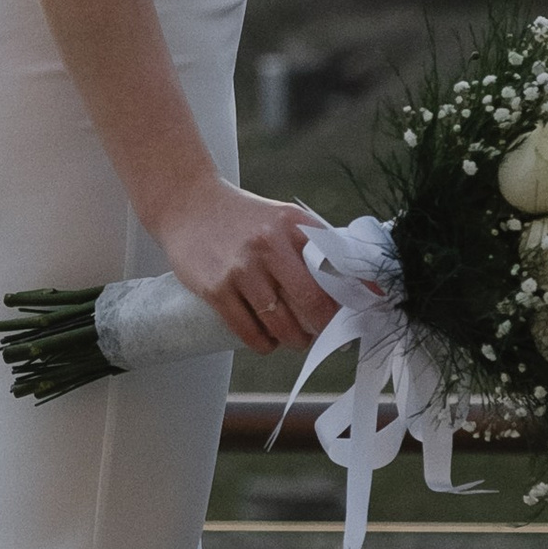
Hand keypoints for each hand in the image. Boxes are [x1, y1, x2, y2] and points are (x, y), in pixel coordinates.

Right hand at [154, 177, 337, 355]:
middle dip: (322, 326)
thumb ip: (314, 243)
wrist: (188, 204)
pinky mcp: (216, 289)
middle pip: (311, 301)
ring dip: (294, 340)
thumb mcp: (282, 217)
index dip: (348, 295)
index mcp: (292, 224)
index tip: (351, 311)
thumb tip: (358, 277)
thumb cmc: (242, 217)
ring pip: (280, 323)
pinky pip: (248, 330)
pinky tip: (267, 341)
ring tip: (294, 338)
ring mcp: (240, 268)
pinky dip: (263, 344)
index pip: (334, 266)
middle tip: (322, 332)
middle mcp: (268, 244)